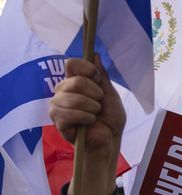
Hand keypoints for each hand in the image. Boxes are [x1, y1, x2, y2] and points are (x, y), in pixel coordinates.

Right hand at [48, 57, 125, 194]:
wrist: (110, 139)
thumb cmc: (110, 118)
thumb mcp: (110, 94)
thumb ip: (101, 75)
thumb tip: (95, 55)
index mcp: (76, 82)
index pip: (72, 64)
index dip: (86, 69)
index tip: (98, 79)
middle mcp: (64, 90)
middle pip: (74, 80)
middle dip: (94, 92)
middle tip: (99, 104)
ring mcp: (58, 104)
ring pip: (69, 96)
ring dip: (90, 106)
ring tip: (95, 114)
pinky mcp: (56, 120)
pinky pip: (66, 112)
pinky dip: (83, 117)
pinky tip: (89, 122)